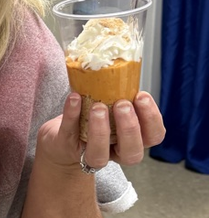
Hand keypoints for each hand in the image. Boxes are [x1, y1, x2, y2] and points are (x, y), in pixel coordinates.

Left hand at [37, 92, 165, 171]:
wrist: (64, 140)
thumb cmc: (95, 119)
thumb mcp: (112, 104)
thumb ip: (120, 93)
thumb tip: (122, 61)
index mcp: (133, 139)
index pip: (154, 136)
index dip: (151, 119)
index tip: (141, 97)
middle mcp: (116, 152)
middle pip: (132, 153)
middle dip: (129, 128)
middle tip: (122, 104)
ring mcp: (90, 154)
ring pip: (99, 155)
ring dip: (100, 130)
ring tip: (98, 107)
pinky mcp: (67, 148)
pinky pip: (69, 135)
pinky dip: (71, 115)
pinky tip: (74, 98)